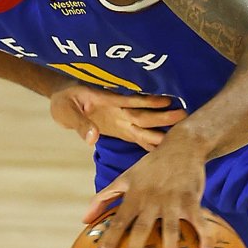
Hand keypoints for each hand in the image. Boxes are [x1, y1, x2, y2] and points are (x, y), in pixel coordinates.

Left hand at [48, 87, 186, 150]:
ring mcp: (120, 119)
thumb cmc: (64, 101)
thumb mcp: (66, 110)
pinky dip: (150, 141)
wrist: (62, 98)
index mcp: (106, 101)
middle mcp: (118, 111)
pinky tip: (165, 149)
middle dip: (162, 115)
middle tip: (185, 115)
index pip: (130, 101)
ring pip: (144, 124)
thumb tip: (93, 137)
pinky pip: (137, 135)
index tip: (167, 102)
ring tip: (183, 131)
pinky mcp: (119, 128)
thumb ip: (80, 123)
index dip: (148, 102)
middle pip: (143, 114)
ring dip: (161, 127)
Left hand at [83, 141, 214, 247]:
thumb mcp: (124, 178)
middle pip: (141, 227)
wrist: (181, 147)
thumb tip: (85, 220)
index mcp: (133, 195)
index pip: (118, 221)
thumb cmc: (150, 167)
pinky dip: (205, 236)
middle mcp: (151, 199)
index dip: (110, 240)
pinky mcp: (191, 200)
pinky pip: (199, 221)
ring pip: (170, 228)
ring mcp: (172, 200)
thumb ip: (104, 198)